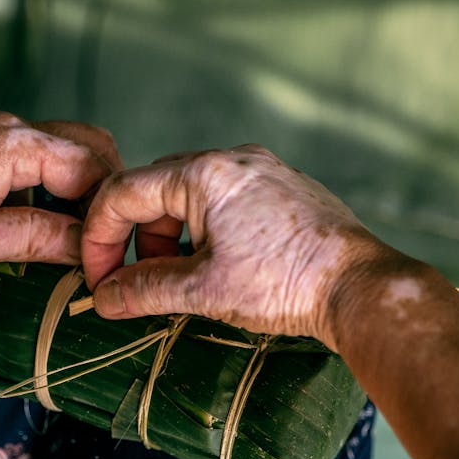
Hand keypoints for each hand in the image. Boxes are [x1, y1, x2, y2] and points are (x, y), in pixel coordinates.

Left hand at [0, 110, 122, 272]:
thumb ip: (34, 238)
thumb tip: (86, 249)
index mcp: (9, 142)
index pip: (89, 166)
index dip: (104, 212)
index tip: (103, 256)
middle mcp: (7, 128)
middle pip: (87, 147)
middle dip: (104, 193)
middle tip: (105, 245)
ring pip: (64, 153)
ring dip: (80, 193)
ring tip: (80, 242)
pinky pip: (36, 161)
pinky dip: (54, 190)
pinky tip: (48, 227)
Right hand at [81, 145, 391, 347]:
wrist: (359, 288)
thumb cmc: (287, 283)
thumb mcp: (204, 291)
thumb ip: (145, 290)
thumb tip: (105, 299)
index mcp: (205, 173)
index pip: (125, 193)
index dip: (100, 238)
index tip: (98, 278)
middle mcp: (233, 160)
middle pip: (156, 193)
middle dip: (139, 242)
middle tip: (139, 286)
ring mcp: (262, 171)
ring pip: (191, 199)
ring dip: (174, 241)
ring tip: (186, 283)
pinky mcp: (282, 190)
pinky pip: (225, 203)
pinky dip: (206, 234)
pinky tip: (219, 270)